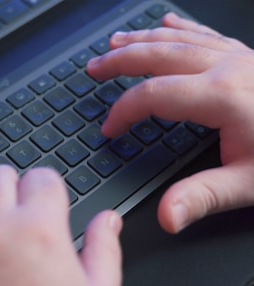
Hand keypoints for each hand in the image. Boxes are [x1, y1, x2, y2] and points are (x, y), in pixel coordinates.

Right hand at [87, 12, 253, 232]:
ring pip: (178, 39)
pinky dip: (181, 27)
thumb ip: (203, 197)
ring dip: (141, 39)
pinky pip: (205, 34)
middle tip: (94, 67)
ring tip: (115, 42)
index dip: (124, 111)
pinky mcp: (246, 57)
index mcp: (223, 96)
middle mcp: (227, 68)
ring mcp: (237, 57)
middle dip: (120, 60)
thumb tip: (167, 215)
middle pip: (158, 55)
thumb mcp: (250, 184)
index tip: (110, 128)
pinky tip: (167, 22)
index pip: (154, 95)